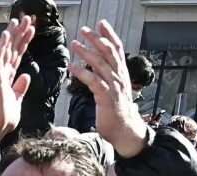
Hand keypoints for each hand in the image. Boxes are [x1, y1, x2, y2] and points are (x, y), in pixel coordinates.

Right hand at [0, 14, 34, 157]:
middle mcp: (1, 76)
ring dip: (12, 35)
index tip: (30, 31)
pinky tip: (7, 33)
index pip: (16, 58)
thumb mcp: (16, 104)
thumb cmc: (2, 122)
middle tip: (26, 19)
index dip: (23, 43)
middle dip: (19, 35)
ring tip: (18, 20)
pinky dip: (3, 45)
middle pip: (12, 51)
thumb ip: (20, 90)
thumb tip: (25, 76)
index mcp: (7, 81)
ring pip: (6, 50)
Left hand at [69, 22, 147, 159]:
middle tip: (84, 29)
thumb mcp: (113, 93)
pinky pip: (93, 81)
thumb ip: (108, 81)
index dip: (109, 35)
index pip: (117, 49)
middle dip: (96, 39)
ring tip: (74, 44)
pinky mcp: (106, 97)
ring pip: (100, 64)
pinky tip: (71, 66)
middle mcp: (119, 76)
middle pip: (108, 52)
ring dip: (85, 52)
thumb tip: (100, 75)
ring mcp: (114, 86)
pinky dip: (81, 72)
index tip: (101, 24)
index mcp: (121, 74)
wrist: (125, 131)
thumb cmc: (116, 114)